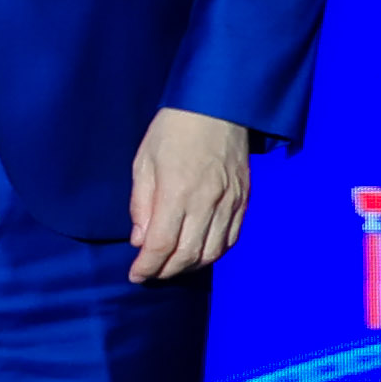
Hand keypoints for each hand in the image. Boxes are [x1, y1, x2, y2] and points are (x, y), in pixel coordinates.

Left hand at [124, 109, 252, 283]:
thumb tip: (140, 240)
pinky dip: (215, 251)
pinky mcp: (244, 199)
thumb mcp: (143, 162)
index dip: (147, 267)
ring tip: (173, 265)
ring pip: (213, 251)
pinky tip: (200, 251)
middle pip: (188, 255)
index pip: (162, 245)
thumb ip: (141, 204)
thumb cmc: (173, 131)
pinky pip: (232, 237)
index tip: (136, 275)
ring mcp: (230, 202)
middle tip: (151, 273)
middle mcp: (207, 202)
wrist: (217, 107)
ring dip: (191, 265)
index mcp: (177, 192)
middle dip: (166, 271)